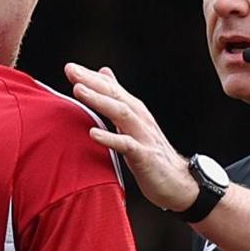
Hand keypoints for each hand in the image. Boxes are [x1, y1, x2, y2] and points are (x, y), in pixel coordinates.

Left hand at [67, 64, 197, 212]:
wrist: (179, 183)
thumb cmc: (151, 154)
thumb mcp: (133, 123)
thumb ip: (117, 99)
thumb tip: (104, 72)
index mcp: (135, 111)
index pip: (112, 88)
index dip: (92, 77)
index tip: (70, 67)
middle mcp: (140, 119)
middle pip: (115, 95)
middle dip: (92, 82)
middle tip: (71, 70)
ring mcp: (143, 136)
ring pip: (121, 113)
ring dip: (99, 101)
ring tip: (78, 91)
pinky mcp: (145, 157)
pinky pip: (127, 145)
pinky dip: (110, 138)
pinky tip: (93, 133)